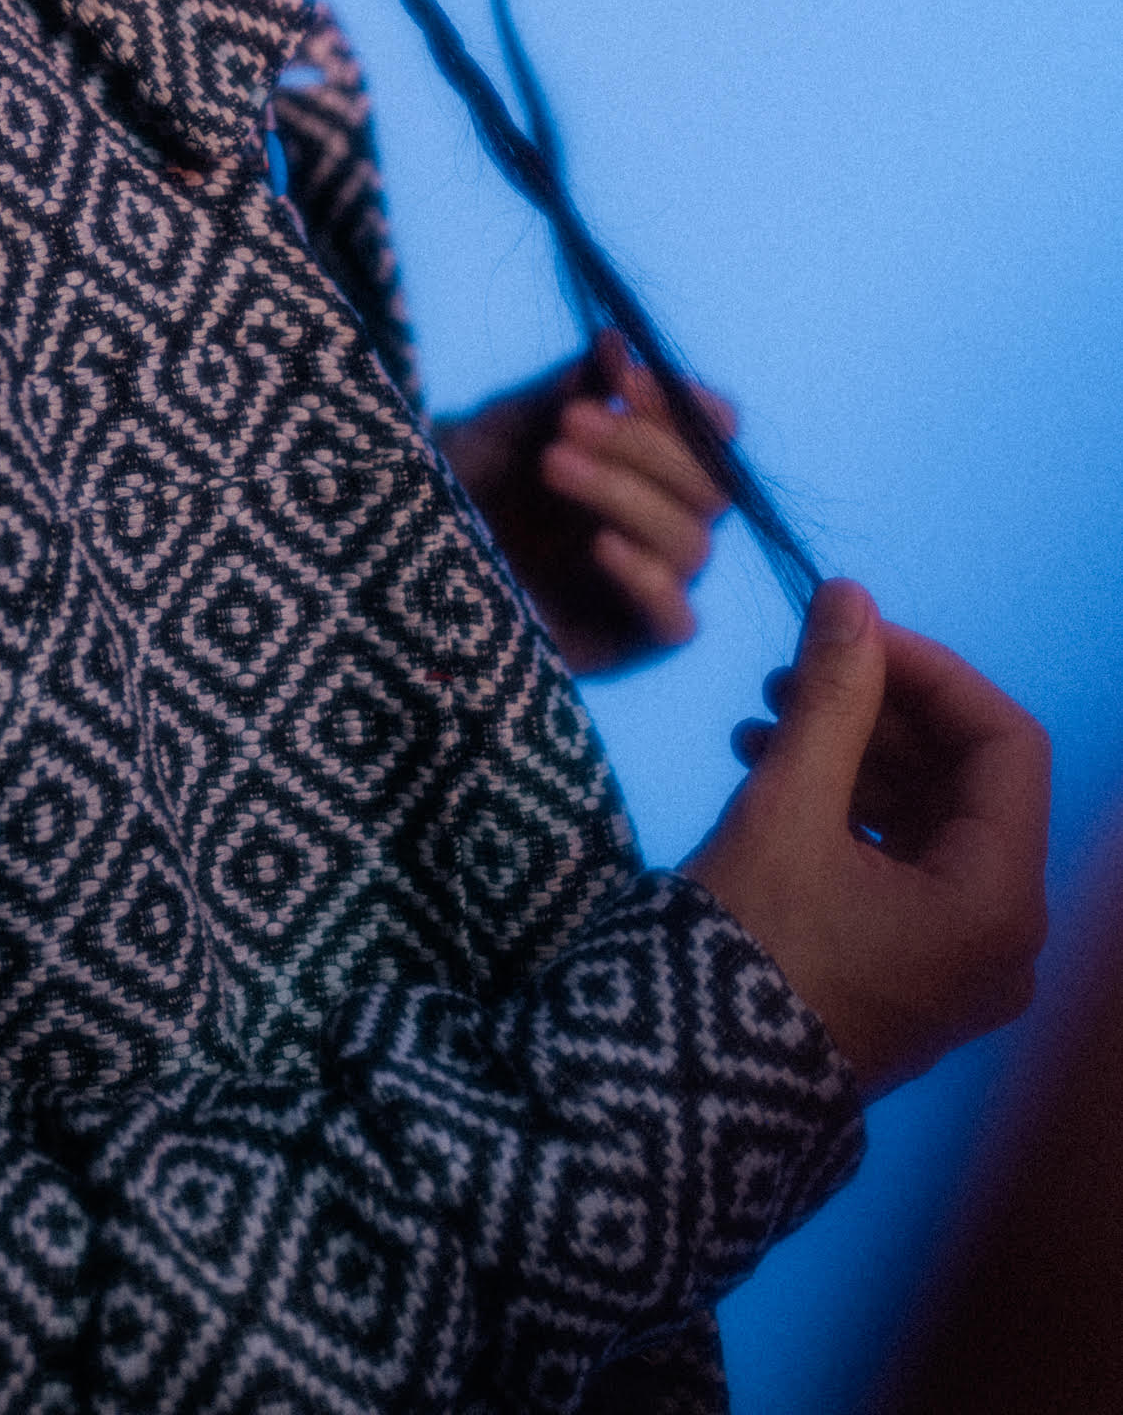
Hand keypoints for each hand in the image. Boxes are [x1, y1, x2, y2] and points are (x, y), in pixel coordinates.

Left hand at [436, 329, 733, 674]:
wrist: (399, 557)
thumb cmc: (458, 484)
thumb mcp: (502, 428)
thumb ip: (564, 391)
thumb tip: (617, 341)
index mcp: (644, 464)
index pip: (711, 433)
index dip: (684, 404)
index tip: (624, 378)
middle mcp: (657, 521)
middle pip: (711, 485)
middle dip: (645, 445)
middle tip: (569, 423)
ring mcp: (647, 583)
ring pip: (694, 543)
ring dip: (629, 494)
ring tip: (553, 464)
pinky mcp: (627, 642)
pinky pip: (677, 623)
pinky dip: (650, 580)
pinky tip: (599, 546)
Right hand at [686, 579, 1049, 1100]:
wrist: (691, 1099)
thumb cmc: (749, 953)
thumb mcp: (787, 806)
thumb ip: (831, 695)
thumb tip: (851, 595)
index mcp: (998, 901)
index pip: (1004, 742)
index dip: (930, 671)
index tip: (847, 635)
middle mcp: (1001, 938)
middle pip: (968, 781)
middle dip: (882, 713)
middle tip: (790, 677)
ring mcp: (957, 965)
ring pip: (930, 819)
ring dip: (856, 755)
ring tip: (762, 724)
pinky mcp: (909, 976)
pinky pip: (902, 865)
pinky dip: (849, 810)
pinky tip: (770, 774)